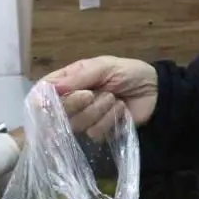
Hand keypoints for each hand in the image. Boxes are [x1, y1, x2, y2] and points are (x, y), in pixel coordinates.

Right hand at [44, 57, 158, 137]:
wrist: (155, 91)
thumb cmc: (128, 73)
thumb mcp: (104, 66)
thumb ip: (78, 77)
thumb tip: (50, 88)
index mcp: (70, 80)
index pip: (44, 91)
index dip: (43, 99)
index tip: (50, 101)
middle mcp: (73, 101)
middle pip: (57, 111)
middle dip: (78, 103)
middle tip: (93, 94)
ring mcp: (85, 118)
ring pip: (77, 123)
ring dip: (99, 110)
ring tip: (114, 99)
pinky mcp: (100, 132)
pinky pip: (95, 132)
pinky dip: (110, 120)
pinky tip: (120, 111)